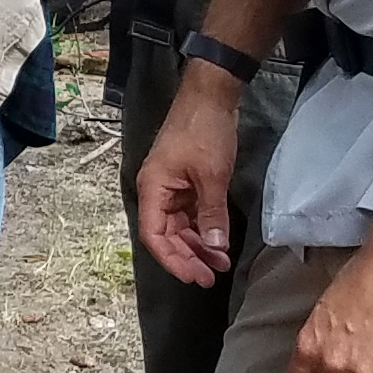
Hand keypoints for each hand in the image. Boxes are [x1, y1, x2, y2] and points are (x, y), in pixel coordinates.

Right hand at [134, 66, 242, 285]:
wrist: (211, 96)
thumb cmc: (204, 132)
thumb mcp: (212, 175)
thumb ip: (212, 214)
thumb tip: (215, 248)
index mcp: (152, 189)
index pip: (154, 236)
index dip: (172, 260)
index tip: (195, 276)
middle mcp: (157, 192)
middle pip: (166, 235)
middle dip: (188, 257)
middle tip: (211, 277)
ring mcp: (171, 188)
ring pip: (179, 227)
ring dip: (198, 246)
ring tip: (220, 263)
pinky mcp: (186, 183)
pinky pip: (190, 215)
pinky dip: (204, 229)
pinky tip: (219, 242)